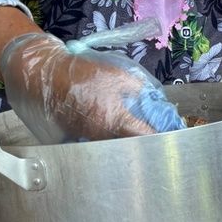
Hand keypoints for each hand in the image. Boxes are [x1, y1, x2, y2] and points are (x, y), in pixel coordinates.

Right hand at [0, 32, 183, 142]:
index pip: (145, 136)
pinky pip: (97, 145)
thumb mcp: (119, 75)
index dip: (160, 137)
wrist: (49, 75)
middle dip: (145, 144)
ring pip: (113, 147)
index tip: (172, 137)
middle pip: (130, 147)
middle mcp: (102, 134)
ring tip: (139, 139)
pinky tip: (116, 137)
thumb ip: (140, 91)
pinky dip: (108, 143)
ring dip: (127, 145)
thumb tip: (155, 102)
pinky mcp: (76, 137)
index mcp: (115, 119)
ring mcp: (87, 138)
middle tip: (158, 139)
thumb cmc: (85, 73)